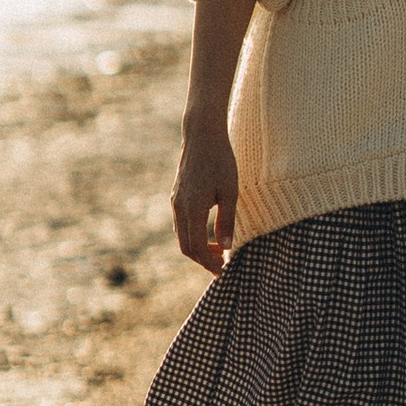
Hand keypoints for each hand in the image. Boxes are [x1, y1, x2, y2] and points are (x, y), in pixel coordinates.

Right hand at [173, 125, 240, 271]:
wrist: (202, 135)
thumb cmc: (221, 161)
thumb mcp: (230, 192)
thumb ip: (227, 221)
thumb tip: (225, 247)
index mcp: (192, 209)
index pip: (196, 248)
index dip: (208, 263)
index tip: (222, 271)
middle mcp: (179, 207)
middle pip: (186, 247)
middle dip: (202, 260)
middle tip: (221, 265)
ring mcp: (175, 201)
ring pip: (181, 236)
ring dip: (197, 248)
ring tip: (218, 251)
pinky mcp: (177, 196)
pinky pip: (181, 224)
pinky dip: (192, 235)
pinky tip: (208, 233)